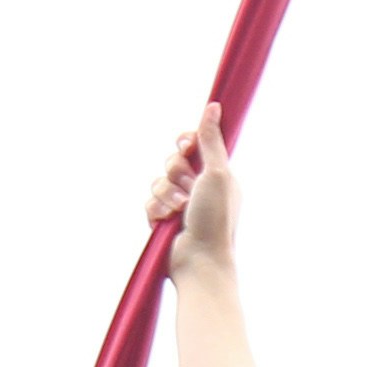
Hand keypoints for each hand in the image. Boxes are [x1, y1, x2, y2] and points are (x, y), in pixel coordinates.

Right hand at [144, 103, 237, 271]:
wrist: (199, 259)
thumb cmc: (216, 219)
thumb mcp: (217, 173)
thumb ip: (211, 140)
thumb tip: (214, 106)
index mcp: (215, 175)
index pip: (194, 146)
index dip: (186, 143)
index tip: (186, 146)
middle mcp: (198, 188)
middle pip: (172, 161)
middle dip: (175, 173)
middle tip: (187, 189)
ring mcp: (180, 205)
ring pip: (158, 182)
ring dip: (166, 195)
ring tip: (178, 211)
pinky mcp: (164, 220)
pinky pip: (149, 202)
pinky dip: (156, 210)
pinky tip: (166, 222)